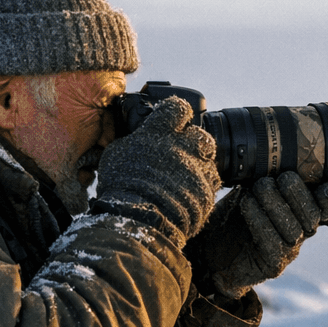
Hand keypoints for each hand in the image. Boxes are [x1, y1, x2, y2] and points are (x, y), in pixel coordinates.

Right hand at [94, 96, 220, 243]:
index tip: (173, 116)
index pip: (176, 107)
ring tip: (186, 172)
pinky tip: (190, 191)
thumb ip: (131, 141)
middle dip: (193, 138)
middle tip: (182, 149)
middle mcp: (184, 146)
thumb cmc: (122, 187)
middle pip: (200, 132)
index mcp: (160, 132)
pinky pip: (211, 182)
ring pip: (209, 157)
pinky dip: (202, 184)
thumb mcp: (116, 154)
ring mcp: (198, 168)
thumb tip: (133, 139)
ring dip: (199, 162)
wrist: (142, 219)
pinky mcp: (207, 191)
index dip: (176, 110)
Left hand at [187, 171, 327, 297]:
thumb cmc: (233, 213)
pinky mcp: (273, 264)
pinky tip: (246, 205)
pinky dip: (260, 220)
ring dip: (276, 204)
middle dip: (298, 193)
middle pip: (314, 214)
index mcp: (302, 208)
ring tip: (257, 188)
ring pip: (295, 228)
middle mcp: (301, 229)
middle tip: (280, 178)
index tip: (321, 183)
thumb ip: (260, 168)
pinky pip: (274, 243)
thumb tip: (258, 138)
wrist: (212, 249)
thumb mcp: (247, 185)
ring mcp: (289, 249)